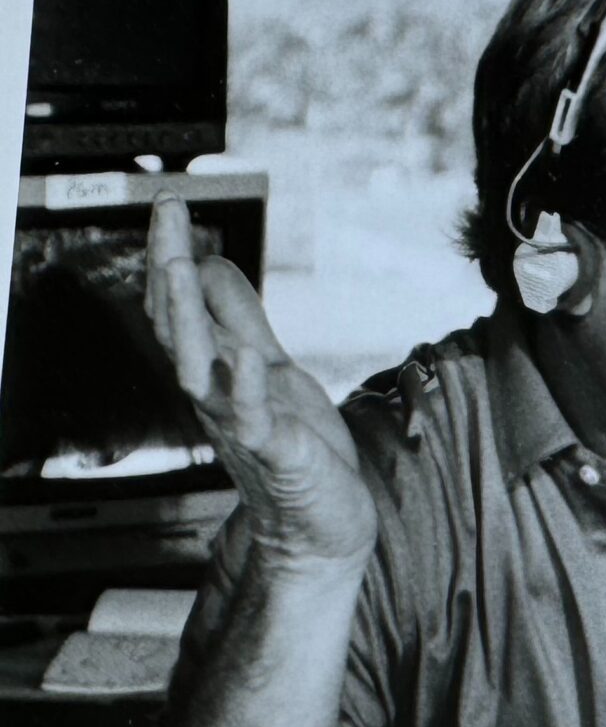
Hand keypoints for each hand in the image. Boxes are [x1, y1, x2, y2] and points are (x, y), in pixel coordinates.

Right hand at [143, 194, 374, 575]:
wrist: (319, 523)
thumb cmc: (296, 444)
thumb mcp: (269, 366)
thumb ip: (241, 318)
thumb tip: (211, 261)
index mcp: (216, 368)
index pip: (179, 306)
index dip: (171, 255)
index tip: (168, 204)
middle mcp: (217, 392)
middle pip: (177, 324)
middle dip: (169, 265)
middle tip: (165, 211)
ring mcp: (241, 424)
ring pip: (197, 368)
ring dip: (187, 315)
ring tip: (182, 264)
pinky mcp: (276, 454)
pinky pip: (252, 420)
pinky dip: (245, 388)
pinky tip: (247, 356)